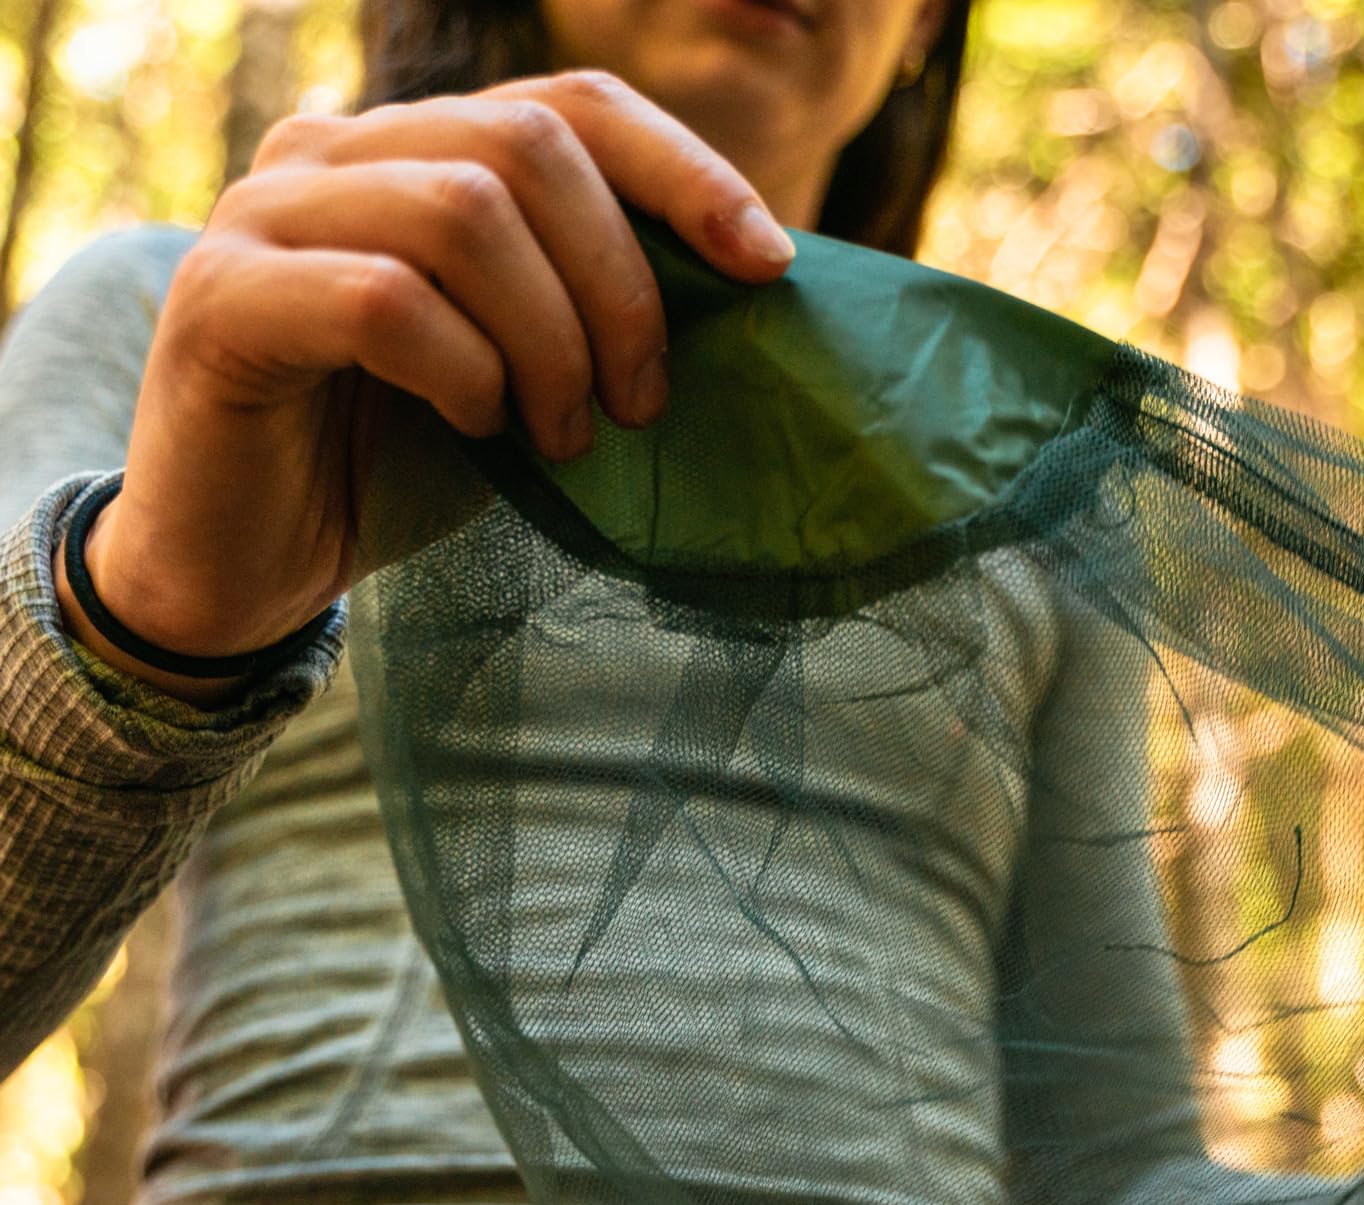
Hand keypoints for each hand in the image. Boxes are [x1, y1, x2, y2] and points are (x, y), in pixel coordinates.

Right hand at [54, 70, 793, 702]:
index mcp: (415, 153)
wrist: (245, 566)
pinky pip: (381, 298)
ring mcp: (266, 214)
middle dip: (618, 285)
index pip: (571, 106)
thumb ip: (590, 315)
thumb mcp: (521, 379)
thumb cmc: (398, 470)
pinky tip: (476, 429)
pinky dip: (460, 370)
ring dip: (548, 340)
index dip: (684, 171)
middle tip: (640, 406)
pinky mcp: (222, 299)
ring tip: (563, 436)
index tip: (767, 268)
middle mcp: (333, 152)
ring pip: (461, 216)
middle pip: (526, 148)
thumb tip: (747, 297)